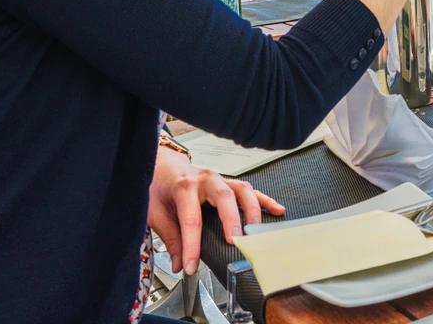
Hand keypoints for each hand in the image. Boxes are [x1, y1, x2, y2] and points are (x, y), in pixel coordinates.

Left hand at [148, 145, 284, 275]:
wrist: (163, 166)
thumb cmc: (159, 187)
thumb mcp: (155, 212)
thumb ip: (170, 238)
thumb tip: (179, 263)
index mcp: (183, 186)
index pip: (191, 219)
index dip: (192, 247)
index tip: (191, 267)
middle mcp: (205, 179)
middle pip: (223, 198)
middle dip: (231, 221)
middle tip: (234, 242)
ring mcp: (219, 179)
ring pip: (242, 190)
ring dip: (251, 210)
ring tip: (255, 230)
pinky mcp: (228, 183)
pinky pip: (250, 190)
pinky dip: (264, 200)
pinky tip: (276, 210)